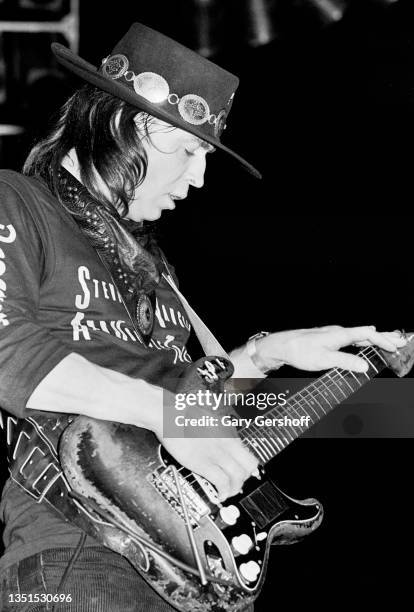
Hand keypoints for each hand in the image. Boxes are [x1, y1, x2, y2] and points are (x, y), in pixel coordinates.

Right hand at [158, 400, 258, 501]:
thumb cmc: (184, 415)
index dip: (249, 469)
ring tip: (228, 492)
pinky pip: (222, 481)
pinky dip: (223, 492)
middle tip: (236, 484)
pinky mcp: (203, 462)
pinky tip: (220, 495)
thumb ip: (219, 433)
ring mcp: (216, 453)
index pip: (249, 454)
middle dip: (244, 479)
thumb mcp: (210, 421)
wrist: (169, 414)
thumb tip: (223, 444)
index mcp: (228, 433)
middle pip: (249, 467)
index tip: (245, 475)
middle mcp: (226, 443)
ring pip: (238, 476)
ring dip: (234, 489)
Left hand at [256, 326, 405, 372]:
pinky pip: (352, 338)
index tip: (394, 347)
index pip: (367, 334)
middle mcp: (338, 331)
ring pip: (360, 335)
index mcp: (340, 334)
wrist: (282, 345)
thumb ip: (345, 362)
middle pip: (366, 333)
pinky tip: (366, 341)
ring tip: (389, 340)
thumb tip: (365, 366)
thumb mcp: (324, 359)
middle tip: (400, 340)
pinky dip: (364, 340)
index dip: (382, 340)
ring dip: (375, 339)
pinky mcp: (329, 339)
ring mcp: (334, 334)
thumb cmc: (300, 351)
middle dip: (384, 337)